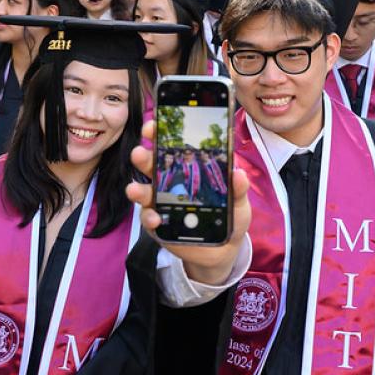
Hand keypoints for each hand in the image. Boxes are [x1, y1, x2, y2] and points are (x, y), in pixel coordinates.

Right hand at [126, 120, 250, 285]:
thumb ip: (238, 189)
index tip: (153, 125)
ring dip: (138, 189)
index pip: (172, 147)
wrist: (223, 248)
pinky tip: (156, 219)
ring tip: (135, 189)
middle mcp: (170, 182)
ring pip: (144, 191)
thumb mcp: (238, 202)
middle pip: (152, 165)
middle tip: (139, 153)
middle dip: (143, 157)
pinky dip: (150, 217)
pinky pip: (149, 218)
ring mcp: (161, 203)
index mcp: (189, 169)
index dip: (160, 134)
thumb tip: (239, 174)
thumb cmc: (230, 216)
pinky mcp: (158, 224)